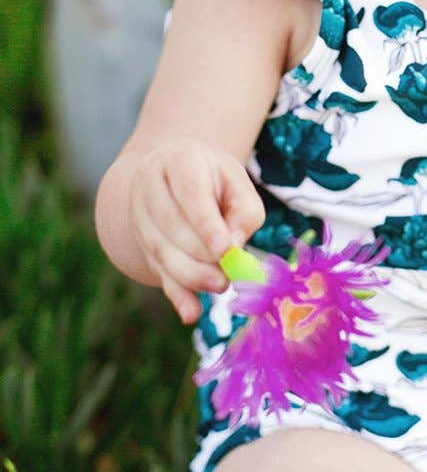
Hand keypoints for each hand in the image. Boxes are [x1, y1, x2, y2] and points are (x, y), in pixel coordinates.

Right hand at [128, 139, 265, 323]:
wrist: (177, 175)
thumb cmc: (217, 181)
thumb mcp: (238, 184)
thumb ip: (244, 212)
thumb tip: (233, 248)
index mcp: (179, 159)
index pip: (190, 192)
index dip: (205, 223)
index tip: (224, 250)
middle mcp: (150, 182)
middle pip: (171, 224)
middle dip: (201, 255)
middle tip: (228, 275)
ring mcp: (138, 212)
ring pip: (159, 249)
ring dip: (190, 274)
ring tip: (220, 285)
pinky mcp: (139, 240)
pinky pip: (155, 269)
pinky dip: (175, 293)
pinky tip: (190, 312)